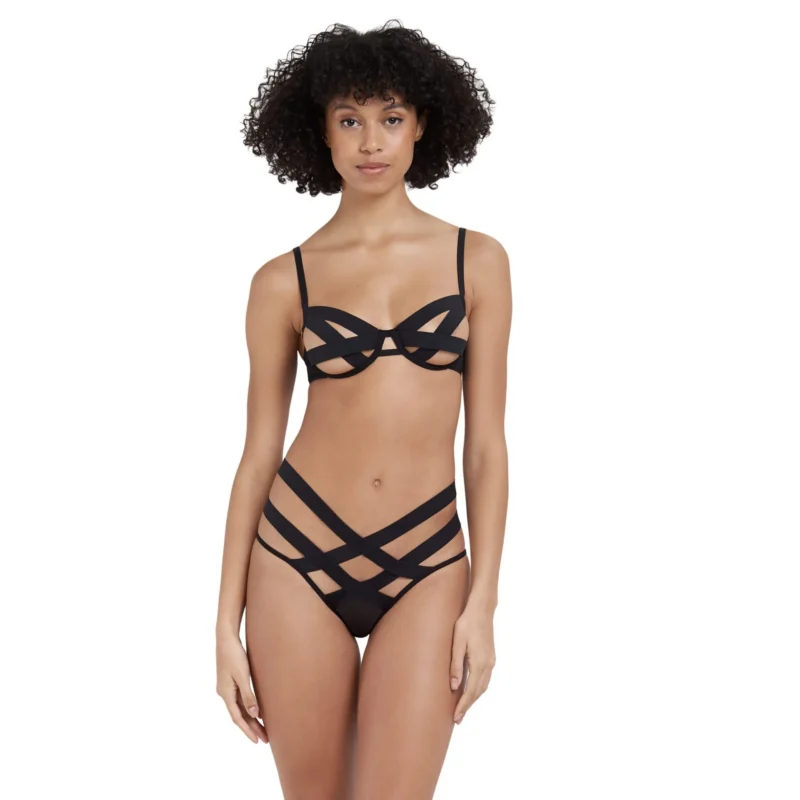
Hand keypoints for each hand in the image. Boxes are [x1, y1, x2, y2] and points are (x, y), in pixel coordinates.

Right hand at [216, 631, 267, 743]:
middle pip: (239, 715)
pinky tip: (256, 711)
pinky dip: (247, 708)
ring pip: (239, 708)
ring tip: (263, 729)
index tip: (257, 741)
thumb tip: (254, 715)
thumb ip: (248, 695)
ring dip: (250, 719)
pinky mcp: (231, 681)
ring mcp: (227, 687)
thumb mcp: (243, 675)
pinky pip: (239, 700)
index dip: (247, 730)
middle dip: (251, 728)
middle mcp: (225, 693)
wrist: (226, 638)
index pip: (237, 718)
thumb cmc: (234, 655)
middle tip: (265, 739)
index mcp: (226, 693)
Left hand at [450, 604, 496, 724]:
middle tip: (458, 718)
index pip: (471, 691)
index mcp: (479, 663)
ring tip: (463, 708)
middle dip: (468, 706)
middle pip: (479, 692)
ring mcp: (491, 661)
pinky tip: (471, 690)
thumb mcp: (457, 643)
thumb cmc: (467, 624)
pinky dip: (478, 689)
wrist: (482, 610)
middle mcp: (488, 665)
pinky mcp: (491, 657)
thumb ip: (456, 664)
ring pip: (483, 686)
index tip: (456, 717)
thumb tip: (455, 686)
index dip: (463, 705)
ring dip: (474, 698)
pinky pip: (485, 679)